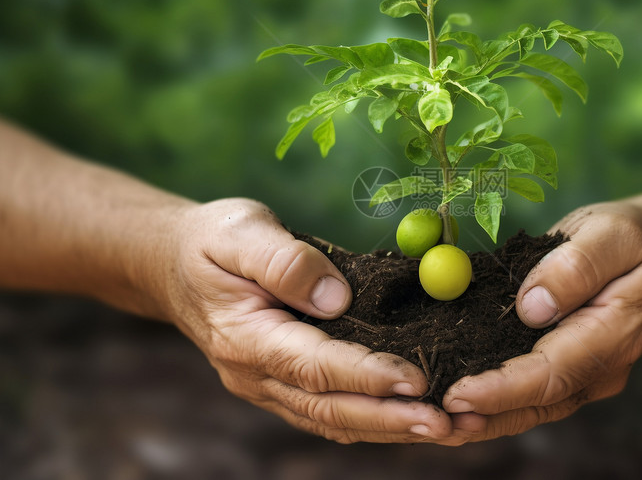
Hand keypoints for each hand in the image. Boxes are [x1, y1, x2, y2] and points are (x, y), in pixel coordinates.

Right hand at [151, 198, 451, 442]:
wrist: (172, 264)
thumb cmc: (210, 241)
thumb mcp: (240, 232)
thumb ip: (286, 261)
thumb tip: (338, 298)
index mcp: (245, 336)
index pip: (314, 365)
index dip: (366, 375)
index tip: (416, 380)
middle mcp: (254, 374)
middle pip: (330, 408)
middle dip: (391, 419)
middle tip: (447, 423)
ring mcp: (266, 386)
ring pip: (333, 420)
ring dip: (390, 430)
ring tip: (446, 430)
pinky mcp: (280, 385)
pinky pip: (329, 413)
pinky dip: (372, 421)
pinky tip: (410, 421)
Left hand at [442, 201, 641, 440]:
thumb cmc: (628, 237)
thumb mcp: (611, 233)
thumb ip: (576, 267)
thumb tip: (532, 308)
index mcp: (616, 332)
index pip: (553, 372)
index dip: (503, 388)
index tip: (458, 394)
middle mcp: (603, 366)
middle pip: (538, 403)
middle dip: (484, 416)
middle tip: (433, 421)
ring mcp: (587, 375)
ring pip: (531, 409)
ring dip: (483, 420)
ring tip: (435, 423)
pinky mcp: (568, 371)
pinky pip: (528, 395)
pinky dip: (491, 404)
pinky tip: (454, 406)